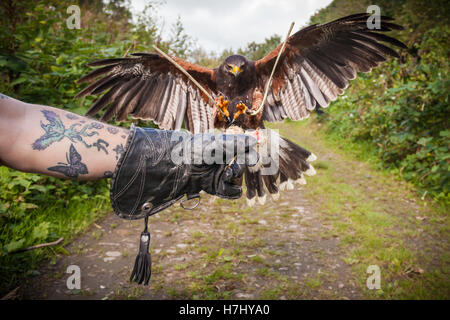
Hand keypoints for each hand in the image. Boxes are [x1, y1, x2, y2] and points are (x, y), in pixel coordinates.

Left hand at [110, 125, 257, 219]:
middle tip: (238, 164)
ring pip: (238, 178)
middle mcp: (224, 161)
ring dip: (234, 176)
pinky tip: (226, 186)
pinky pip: (231, 192)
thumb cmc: (192, 151)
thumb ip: (235, 144)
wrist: (174, 168)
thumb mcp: (215, 145)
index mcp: (224, 147)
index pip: (244, 150)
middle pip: (244, 165)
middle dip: (243, 165)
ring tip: (225, 173)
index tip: (254, 155)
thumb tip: (254, 140)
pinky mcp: (215, 187)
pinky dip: (230, 190)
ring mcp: (220, 175)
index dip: (251, 153)